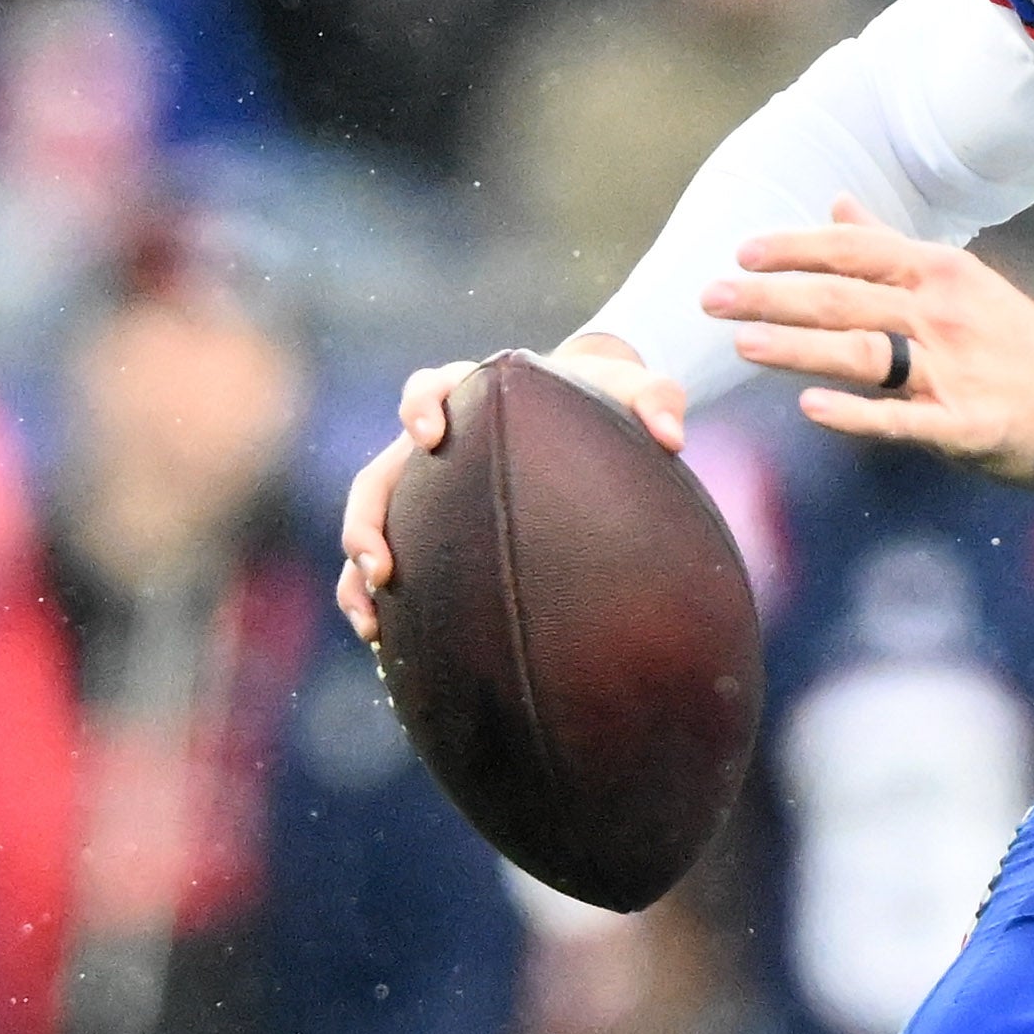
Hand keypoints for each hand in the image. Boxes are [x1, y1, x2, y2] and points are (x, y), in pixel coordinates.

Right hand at [335, 333, 680, 643]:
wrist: (584, 417)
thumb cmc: (602, 399)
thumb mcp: (630, 390)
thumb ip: (655, 397)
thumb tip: (674, 435)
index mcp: (469, 395)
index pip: (430, 390)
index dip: (421, 408)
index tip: (431, 436)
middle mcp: (429, 441)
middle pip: (379, 473)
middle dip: (368, 518)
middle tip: (378, 561)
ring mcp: (422, 487)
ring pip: (372, 523)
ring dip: (359, 569)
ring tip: (370, 618)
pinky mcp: (426, 526)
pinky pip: (387, 561)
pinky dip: (376, 597)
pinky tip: (387, 643)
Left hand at [701, 200, 1033, 483]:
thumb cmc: (1014, 342)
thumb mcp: (960, 280)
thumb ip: (891, 245)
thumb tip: (836, 205)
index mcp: (939, 272)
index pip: (854, 250)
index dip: (795, 248)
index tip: (742, 252)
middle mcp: (940, 314)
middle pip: (841, 298)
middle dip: (769, 296)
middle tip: (710, 298)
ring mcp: (951, 370)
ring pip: (859, 353)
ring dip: (794, 347)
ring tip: (741, 344)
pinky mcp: (960, 425)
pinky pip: (898, 419)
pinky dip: (854, 413)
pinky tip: (809, 408)